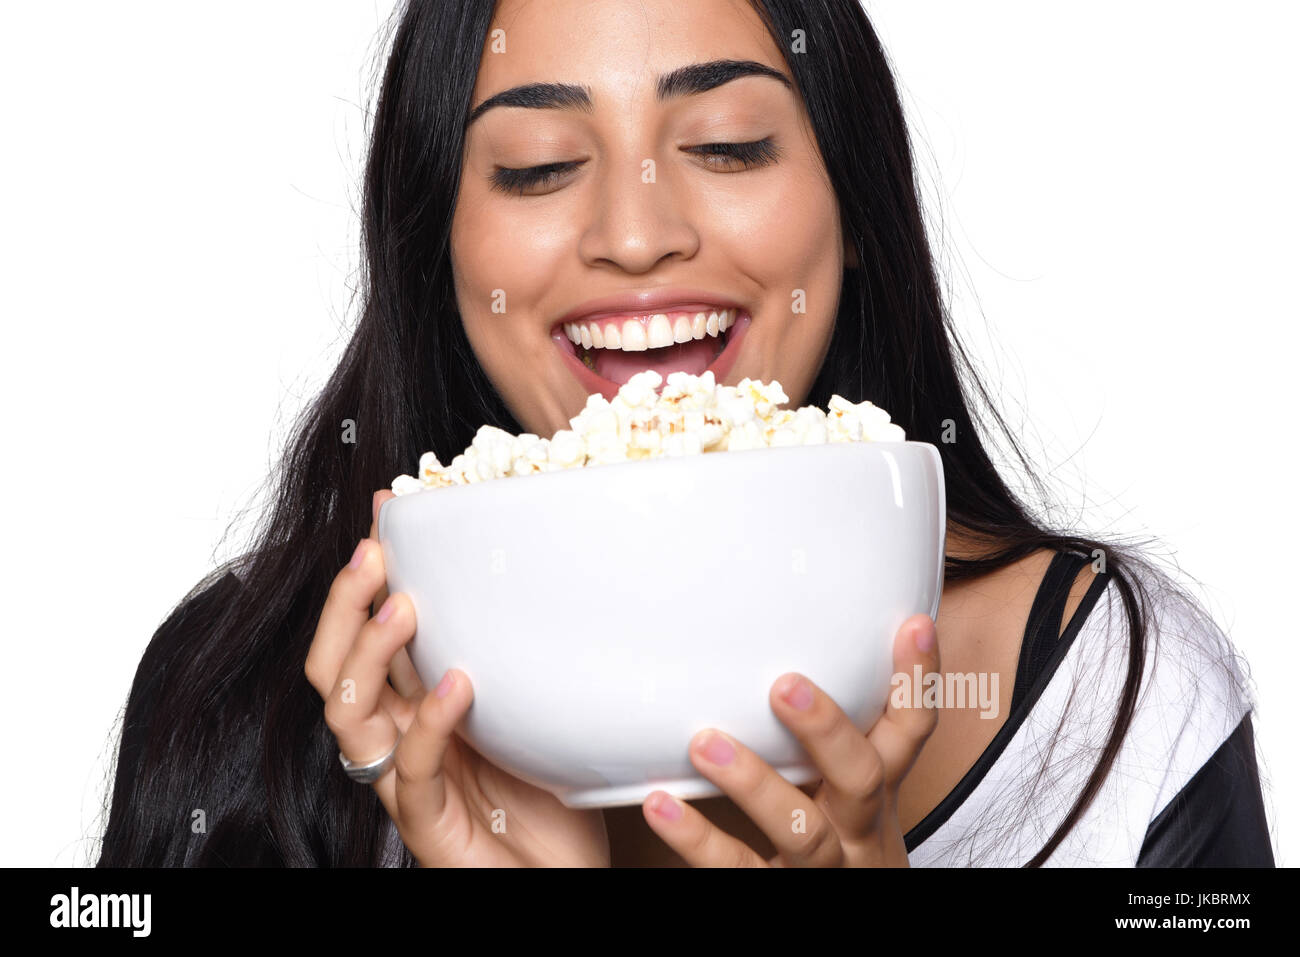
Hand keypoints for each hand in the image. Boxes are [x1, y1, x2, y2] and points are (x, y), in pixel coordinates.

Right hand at [305, 489, 609, 866]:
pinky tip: (458, 687)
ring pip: (349, 713)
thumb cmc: (545, 788)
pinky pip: (412, 773)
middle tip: (373, 553)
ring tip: (405, 607)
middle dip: (345, 604)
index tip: (385, 513)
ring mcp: (404, 783)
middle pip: (332, 667)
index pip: (362, 632)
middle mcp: (394, 739)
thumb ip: (505, 646)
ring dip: (370, 654)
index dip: (365, 575)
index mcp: (410, 705)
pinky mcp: (428, 826)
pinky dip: (430, 726)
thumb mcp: (524, 700)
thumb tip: (522, 563)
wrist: (564, 871)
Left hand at [639, 614, 939, 865]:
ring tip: (705, 743)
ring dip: (754, 782)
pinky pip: (738, 869)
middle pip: (862, 780)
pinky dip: (697, 839)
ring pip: (802, 831)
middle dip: (828, 730)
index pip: (910, 735)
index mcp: (877, 797)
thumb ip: (826, 742)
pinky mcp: (777, 895)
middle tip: (785, 685)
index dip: (917, 682)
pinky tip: (660, 805)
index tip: (911, 625)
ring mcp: (823, 870)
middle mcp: (860, 833)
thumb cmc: (833, 849)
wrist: (844, 920)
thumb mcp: (845, 798)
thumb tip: (794, 651)